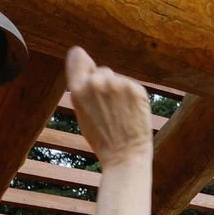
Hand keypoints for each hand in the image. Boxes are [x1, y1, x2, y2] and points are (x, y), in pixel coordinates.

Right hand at [66, 46, 151, 170]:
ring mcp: (117, 84)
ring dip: (120, 93)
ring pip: (118, 80)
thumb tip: (88, 65)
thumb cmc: (103, 140)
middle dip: (106, 86)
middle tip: (109, 112)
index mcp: (78, 90)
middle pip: (102, 71)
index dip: (83, 62)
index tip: (89, 68)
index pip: (77, 56)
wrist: (125, 158)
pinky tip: (131, 115)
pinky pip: (133, 87)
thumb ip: (84, 90)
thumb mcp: (83, 114)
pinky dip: (133, 99)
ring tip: (121, 116)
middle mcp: (96, 83)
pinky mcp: (136, 88)